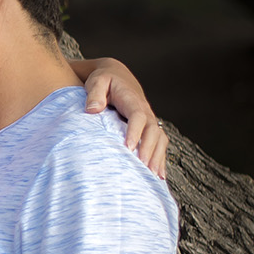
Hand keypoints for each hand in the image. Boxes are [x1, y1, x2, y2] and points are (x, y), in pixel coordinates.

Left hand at [80, 59, 168, 179]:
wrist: (117, 76)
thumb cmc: (104, 80)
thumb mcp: (97, 81)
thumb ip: (94, 94)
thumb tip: (93, 109)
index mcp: (132, 100)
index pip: (137, 116)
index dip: (135, 132)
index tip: (128, 148)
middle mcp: (145, 111)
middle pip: (152, 130)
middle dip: (149, 149)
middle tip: (143, 168)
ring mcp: (149, 120)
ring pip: (159, 139)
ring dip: (158, 157)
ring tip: (154, 177)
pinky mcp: (149, 128)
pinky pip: (159, 144)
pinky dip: (160, 159)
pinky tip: (158, 176)